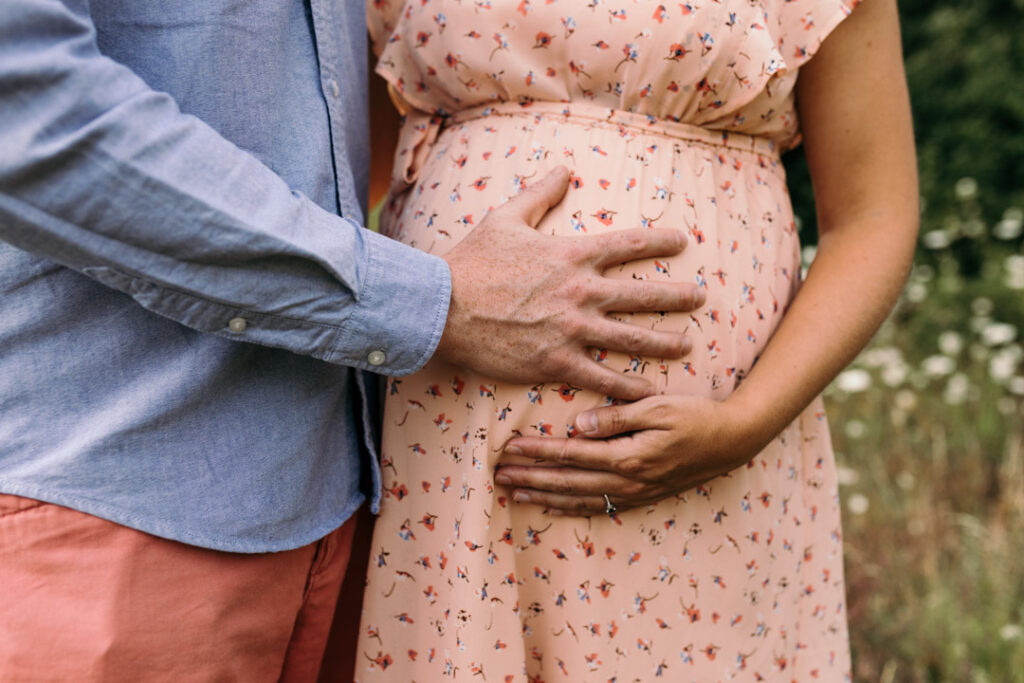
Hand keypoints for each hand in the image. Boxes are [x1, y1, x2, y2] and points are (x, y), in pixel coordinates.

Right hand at [435, 166, 705, 400]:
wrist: (442, 307)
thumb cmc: (472, 262)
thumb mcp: (505, 218)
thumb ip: (540, 194)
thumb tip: (564, 169)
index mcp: (572, 255)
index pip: (630, 245)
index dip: (661, 241)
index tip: (685, 242)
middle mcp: (581, 292)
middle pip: (643, 294)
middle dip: (678, 296)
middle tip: (702, 297)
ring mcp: (572, 330)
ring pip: (632, 338)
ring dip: (665, 342)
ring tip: (687, 345)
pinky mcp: (556, 362)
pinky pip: (601, 376)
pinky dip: (628, 385)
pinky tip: (648, 391)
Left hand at [493, 394, 765, 514]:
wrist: (734, 440)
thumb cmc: (696, 415)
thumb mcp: (658, 407)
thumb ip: (616, 418)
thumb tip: (577, 426)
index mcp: (627, 456)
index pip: (571, 454)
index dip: (537, 452)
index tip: (509, 448)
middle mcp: (627, 480)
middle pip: (567, 481)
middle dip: (530, 477)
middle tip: (498, 474)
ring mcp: (634, 492)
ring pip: (578, 499)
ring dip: (544, 495)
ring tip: (514, 492)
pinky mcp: (642, 495)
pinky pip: (598, 507)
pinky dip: (571, 508)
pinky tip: (552, 507)